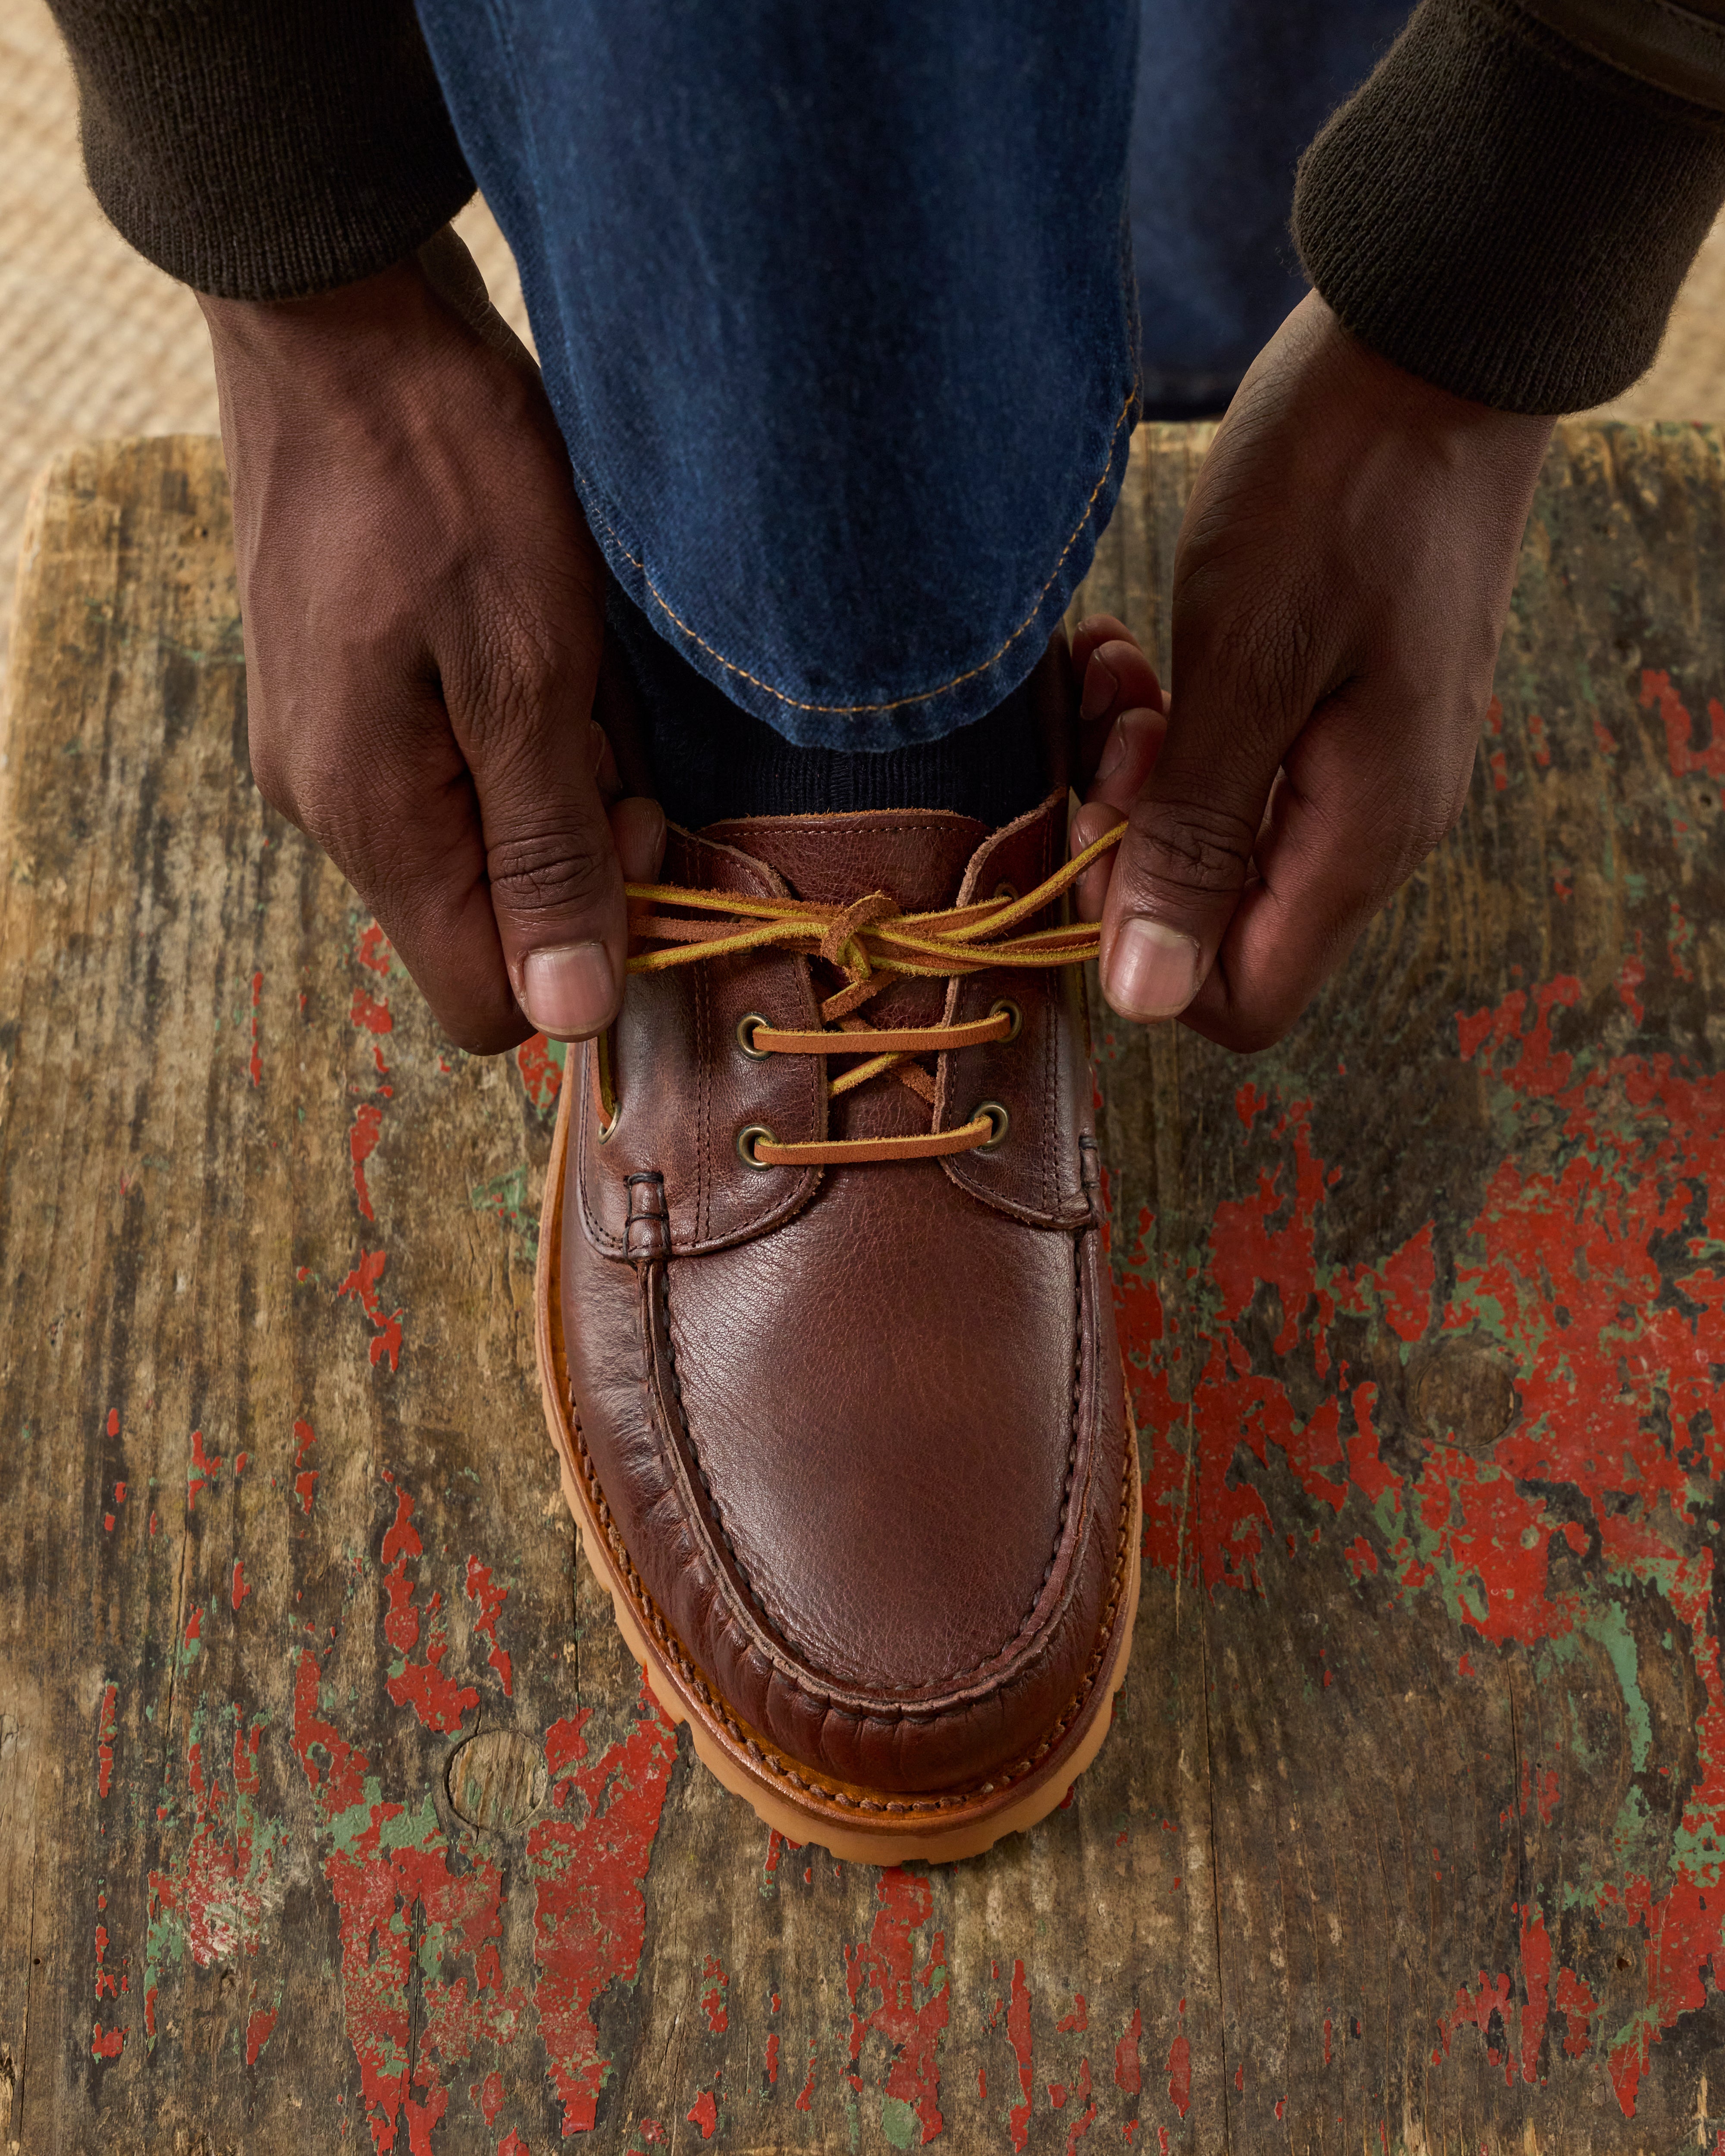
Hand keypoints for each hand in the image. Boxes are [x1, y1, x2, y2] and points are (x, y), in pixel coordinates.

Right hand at [199, 228, 663, 1053]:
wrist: (348, 321)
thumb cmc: (446, 479)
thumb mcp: (529, 668)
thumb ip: (547, 850)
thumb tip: (567, 1019)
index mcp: (374, 819)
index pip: (485, 1000)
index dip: (584, 949)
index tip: (632, 828)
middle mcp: (335, 806)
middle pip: (493, 911)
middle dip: (579, 837)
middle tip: (605, 712)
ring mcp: (336, 746)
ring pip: (488, 826)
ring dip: (559, 762)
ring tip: (569, 648)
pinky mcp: (351, 691)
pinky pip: (464, 756)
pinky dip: (523, 713)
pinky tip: (536, 625)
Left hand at [1074, 291, 1552, 1050]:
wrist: (1430, 350)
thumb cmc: (1342, 492)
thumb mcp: (1247, 667)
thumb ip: (1196, 838)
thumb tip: (1147, 998)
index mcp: (1361, 836)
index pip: (1240, 999)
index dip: (1144, 948)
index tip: (1099, 830)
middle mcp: (1373, 824)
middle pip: (1220, 922)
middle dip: (1132, 844)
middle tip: (1107, 731)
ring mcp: (1363, 765)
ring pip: (1214, 837)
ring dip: (1142, 773)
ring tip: (1122, 672)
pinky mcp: (1340, 707)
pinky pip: (1233, 767)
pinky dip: (1173, 726)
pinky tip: (1142, 655)